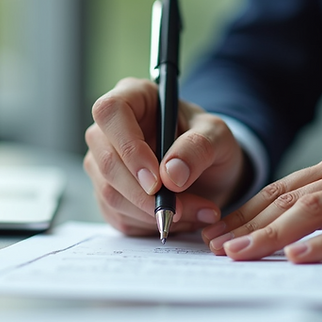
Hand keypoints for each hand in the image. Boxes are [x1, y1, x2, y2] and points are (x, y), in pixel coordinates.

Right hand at [84, 77, 246, 235]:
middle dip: (143, 194)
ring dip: (151, 213)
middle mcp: (109, 129)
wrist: (210, 173)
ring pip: (109, 193)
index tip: (156, 179)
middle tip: (180, 208)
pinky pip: (117, 215)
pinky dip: (148, 224)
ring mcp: (103, 162)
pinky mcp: (107, 192)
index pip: (111, 112)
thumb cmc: (209, 144)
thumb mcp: (218, 137)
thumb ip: (199, 148)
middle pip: (105, 160)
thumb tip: (171, 174)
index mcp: (133, 97)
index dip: (129, 147)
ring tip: (191, 212)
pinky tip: (177, 218)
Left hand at [202, 149, 321, 261]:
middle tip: (215, 250)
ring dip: (272, 234)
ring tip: (242, 254)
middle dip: (247, 225)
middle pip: (287, 199)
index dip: (246, 213)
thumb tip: (292, 235)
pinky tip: (301, 256)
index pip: (281, 190)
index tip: (216, 235)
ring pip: (313, 209)